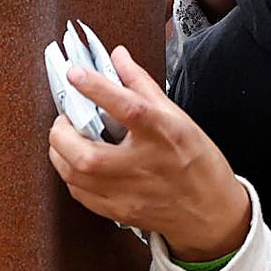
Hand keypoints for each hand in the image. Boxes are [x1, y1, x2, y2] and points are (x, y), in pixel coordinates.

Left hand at [48, 45, 249, 261]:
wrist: (210, 212)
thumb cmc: (196, 163)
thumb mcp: (178, 117)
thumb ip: (142, 85)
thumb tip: (118, 58)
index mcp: (162, 135)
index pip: (127, 107)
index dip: (97, 88)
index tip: (75, 73)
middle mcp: (142, 165)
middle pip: (86, 154)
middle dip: (62, 132)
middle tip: (65, 119)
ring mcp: (128, 193)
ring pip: (75, 175)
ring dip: (60, 153)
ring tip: (67, 139)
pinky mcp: (118, 211)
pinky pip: (79, 193)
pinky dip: (71, 174)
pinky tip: (78, 163)